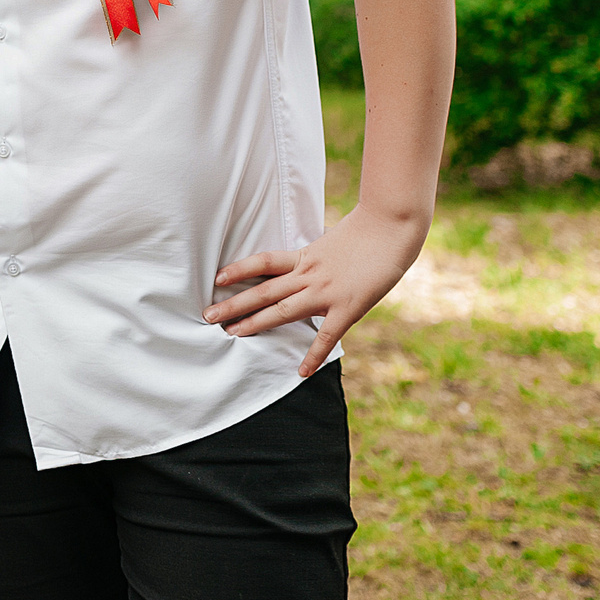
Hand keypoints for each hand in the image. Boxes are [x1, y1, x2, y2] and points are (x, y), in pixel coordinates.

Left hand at [203, 204, 432, 376]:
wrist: (391, 227)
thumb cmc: (367, 232)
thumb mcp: (332, 242)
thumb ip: (316, 258)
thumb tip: (303, 266)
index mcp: (305, 255)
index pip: (263, 261)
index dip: (239, 269)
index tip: (216, 279)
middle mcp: (309, 274)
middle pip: (263, 290)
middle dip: (234, 303)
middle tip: (207, 316)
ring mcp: (326, 292)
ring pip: (283, 310)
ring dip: (256, 323)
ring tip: (231, 334)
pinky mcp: (348, 307)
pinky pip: (326, 336)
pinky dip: (313, 355)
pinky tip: (301, 372)